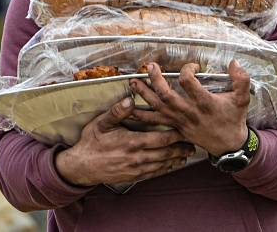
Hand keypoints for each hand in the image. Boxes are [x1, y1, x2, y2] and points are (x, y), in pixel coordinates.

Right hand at [54, 96, 195, 186]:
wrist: (82, 166)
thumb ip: (117, 112)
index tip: (186, 129)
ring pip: (163, 164)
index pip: (161, 139)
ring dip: (176, 159)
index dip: (176, 135)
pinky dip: (165, 169)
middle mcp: (138, 157)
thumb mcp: (101, 123)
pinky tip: (171, 165)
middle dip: (181, 148)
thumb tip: (129, 99)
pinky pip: (154, 173)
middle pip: (166, 153)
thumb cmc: (91, 142)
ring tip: (187, 154)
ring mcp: (136, 169)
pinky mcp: (134, 176)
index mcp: (132, 142)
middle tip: (193, 143)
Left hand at [129, 61, 250, 156]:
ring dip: (143, 95)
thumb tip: (234, 62)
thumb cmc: (234, 118)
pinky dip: (141, 115)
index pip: (188, 83)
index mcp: (205, 103)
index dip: (187, 70)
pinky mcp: (175, 127)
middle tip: (150, 66)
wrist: (228, 144)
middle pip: (166, 95)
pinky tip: (129, 108)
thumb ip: (241, 80)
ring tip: (132, 82)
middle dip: (155, 80)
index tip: (193, 66)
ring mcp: (180, 121)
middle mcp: (189, 112)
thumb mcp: (242, 98)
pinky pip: (154, 122)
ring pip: (157, 108)